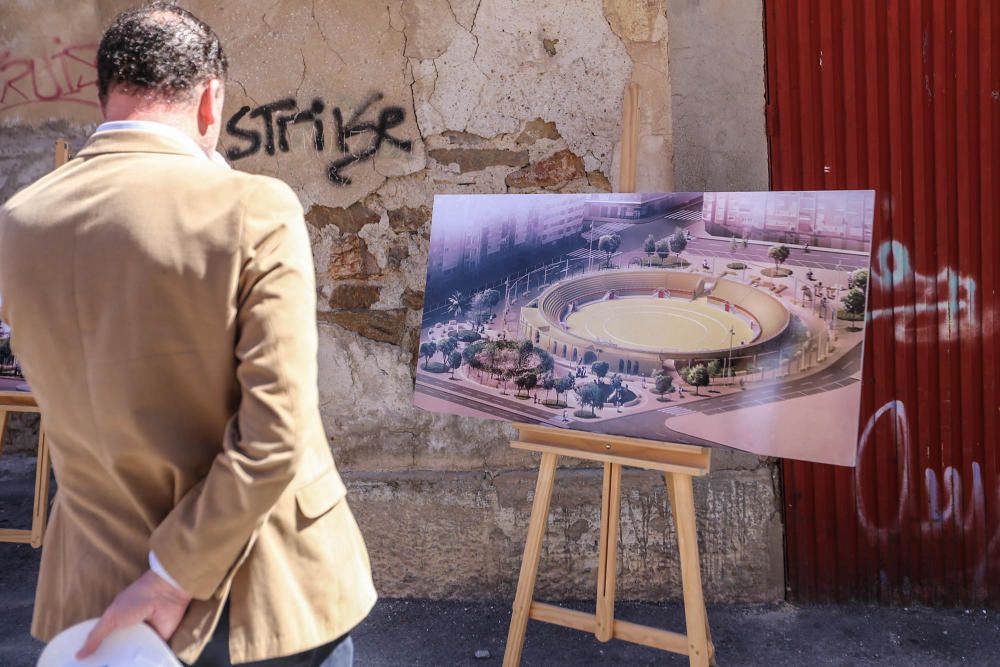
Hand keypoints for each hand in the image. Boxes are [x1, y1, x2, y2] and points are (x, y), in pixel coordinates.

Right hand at [76, 569, 191, 658]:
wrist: (166, 593)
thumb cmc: (136, 600)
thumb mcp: (111, 617)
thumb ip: (96, 636)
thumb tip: (79, 655)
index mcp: (118, 625)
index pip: (105, 644)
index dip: (97, 656)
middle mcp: (131, 633)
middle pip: (119, 653)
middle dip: (112, 664)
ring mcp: (146, 638)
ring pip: (134, 657)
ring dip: (129, 665)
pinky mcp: (160, 642)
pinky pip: (152, 657)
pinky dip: (147, 664)